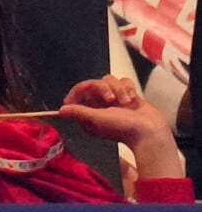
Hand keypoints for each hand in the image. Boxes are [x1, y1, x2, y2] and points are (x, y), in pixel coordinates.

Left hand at [59, 75, 182, 178]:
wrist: (150, 131)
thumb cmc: (122, 128)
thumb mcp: (96, 120)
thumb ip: (79, 113)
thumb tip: (60, 111)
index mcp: (88, 113)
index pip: (78, 93)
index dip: (81, 88)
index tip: (87, 88)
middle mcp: (99, 106)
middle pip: (94, 84)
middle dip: (104, 88)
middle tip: (112, 99)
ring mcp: (114, 100)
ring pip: (110, 80)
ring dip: (119, 89)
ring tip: (126, 102)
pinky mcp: (128, 95)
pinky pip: (123, 81)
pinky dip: (128, 88)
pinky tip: (133, 99)